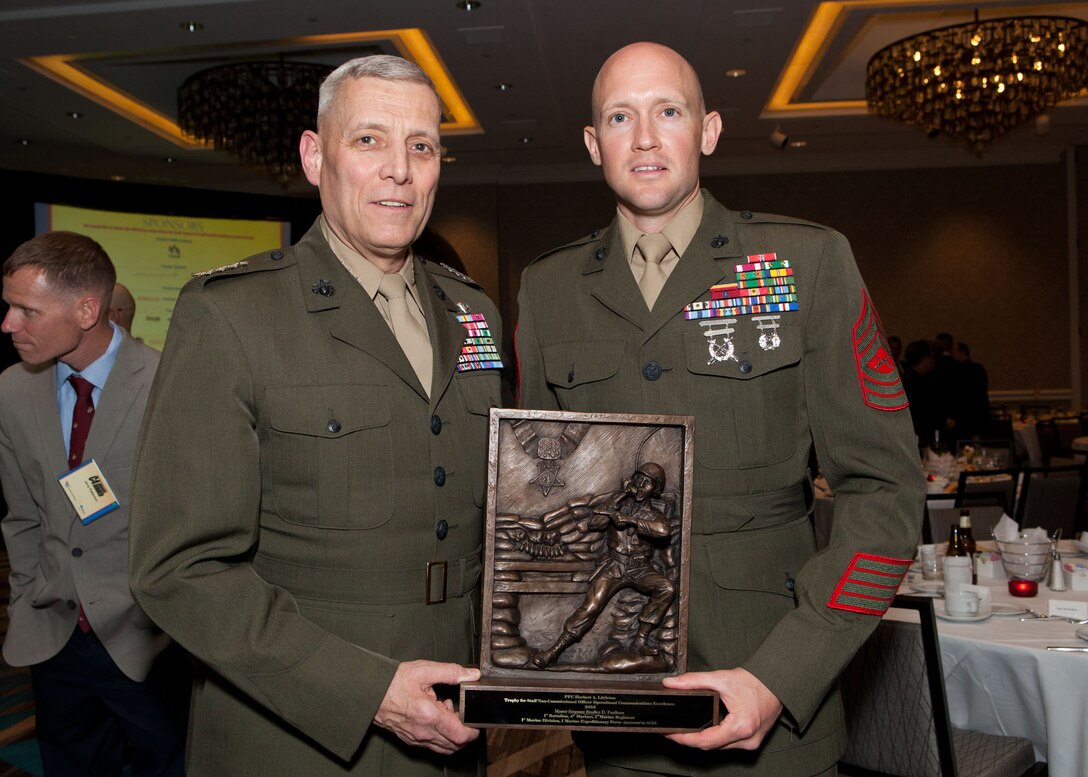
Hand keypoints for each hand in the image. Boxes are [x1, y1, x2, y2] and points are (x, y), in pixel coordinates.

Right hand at [373, 660, 480, 754]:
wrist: (369, 693)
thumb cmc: (393, 682)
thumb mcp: (424, 670)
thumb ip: (451, 672)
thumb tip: (471, 675)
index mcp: (429, 715)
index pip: (461, 735)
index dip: (473, 729)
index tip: (475, 718)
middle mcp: (423, 732)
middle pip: (456, 745)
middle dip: (465, 731)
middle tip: (460, 712)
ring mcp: (416, 739)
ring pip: (445, 748)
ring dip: (452, 734)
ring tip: (447, 712)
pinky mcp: (411, 740)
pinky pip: (433, 745)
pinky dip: (441, 735)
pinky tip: (436, 717)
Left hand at [662, 668, 782, 750]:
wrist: (777, 682)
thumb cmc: (756, 682)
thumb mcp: (721, 678)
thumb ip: (694, 681)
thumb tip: (672, 683)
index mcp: (740, 727)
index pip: (705, 741)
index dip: (684, 738)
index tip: (669, 733)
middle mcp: (747, 740)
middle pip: (711, 746)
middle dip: (690, 739)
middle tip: (673, 730)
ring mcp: (751, 743)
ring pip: (719, 747)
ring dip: (702, 740)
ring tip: (685, 729)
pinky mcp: (752, 741)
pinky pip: (728, 744)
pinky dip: (715, 738)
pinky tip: (704, 730)